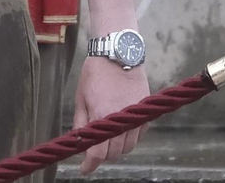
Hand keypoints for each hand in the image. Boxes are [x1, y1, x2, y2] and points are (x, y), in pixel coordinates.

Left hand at [73, 57, 149, 174]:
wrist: (118, 54)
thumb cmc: (95, 74)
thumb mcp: (81, 98)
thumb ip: (81, 124)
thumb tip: (78, 143)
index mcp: (102, 117)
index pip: (98, 153)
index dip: (89, 165)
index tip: (84, 169)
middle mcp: (122, 120)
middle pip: (114, 153)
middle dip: (102, 155)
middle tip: (93, 148)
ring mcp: (136, 118)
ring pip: (127, 147)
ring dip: (116, 147)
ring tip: (106, 135)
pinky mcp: (145, 114)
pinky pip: (138, 136)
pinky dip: (128, 137)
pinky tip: (119, 127)